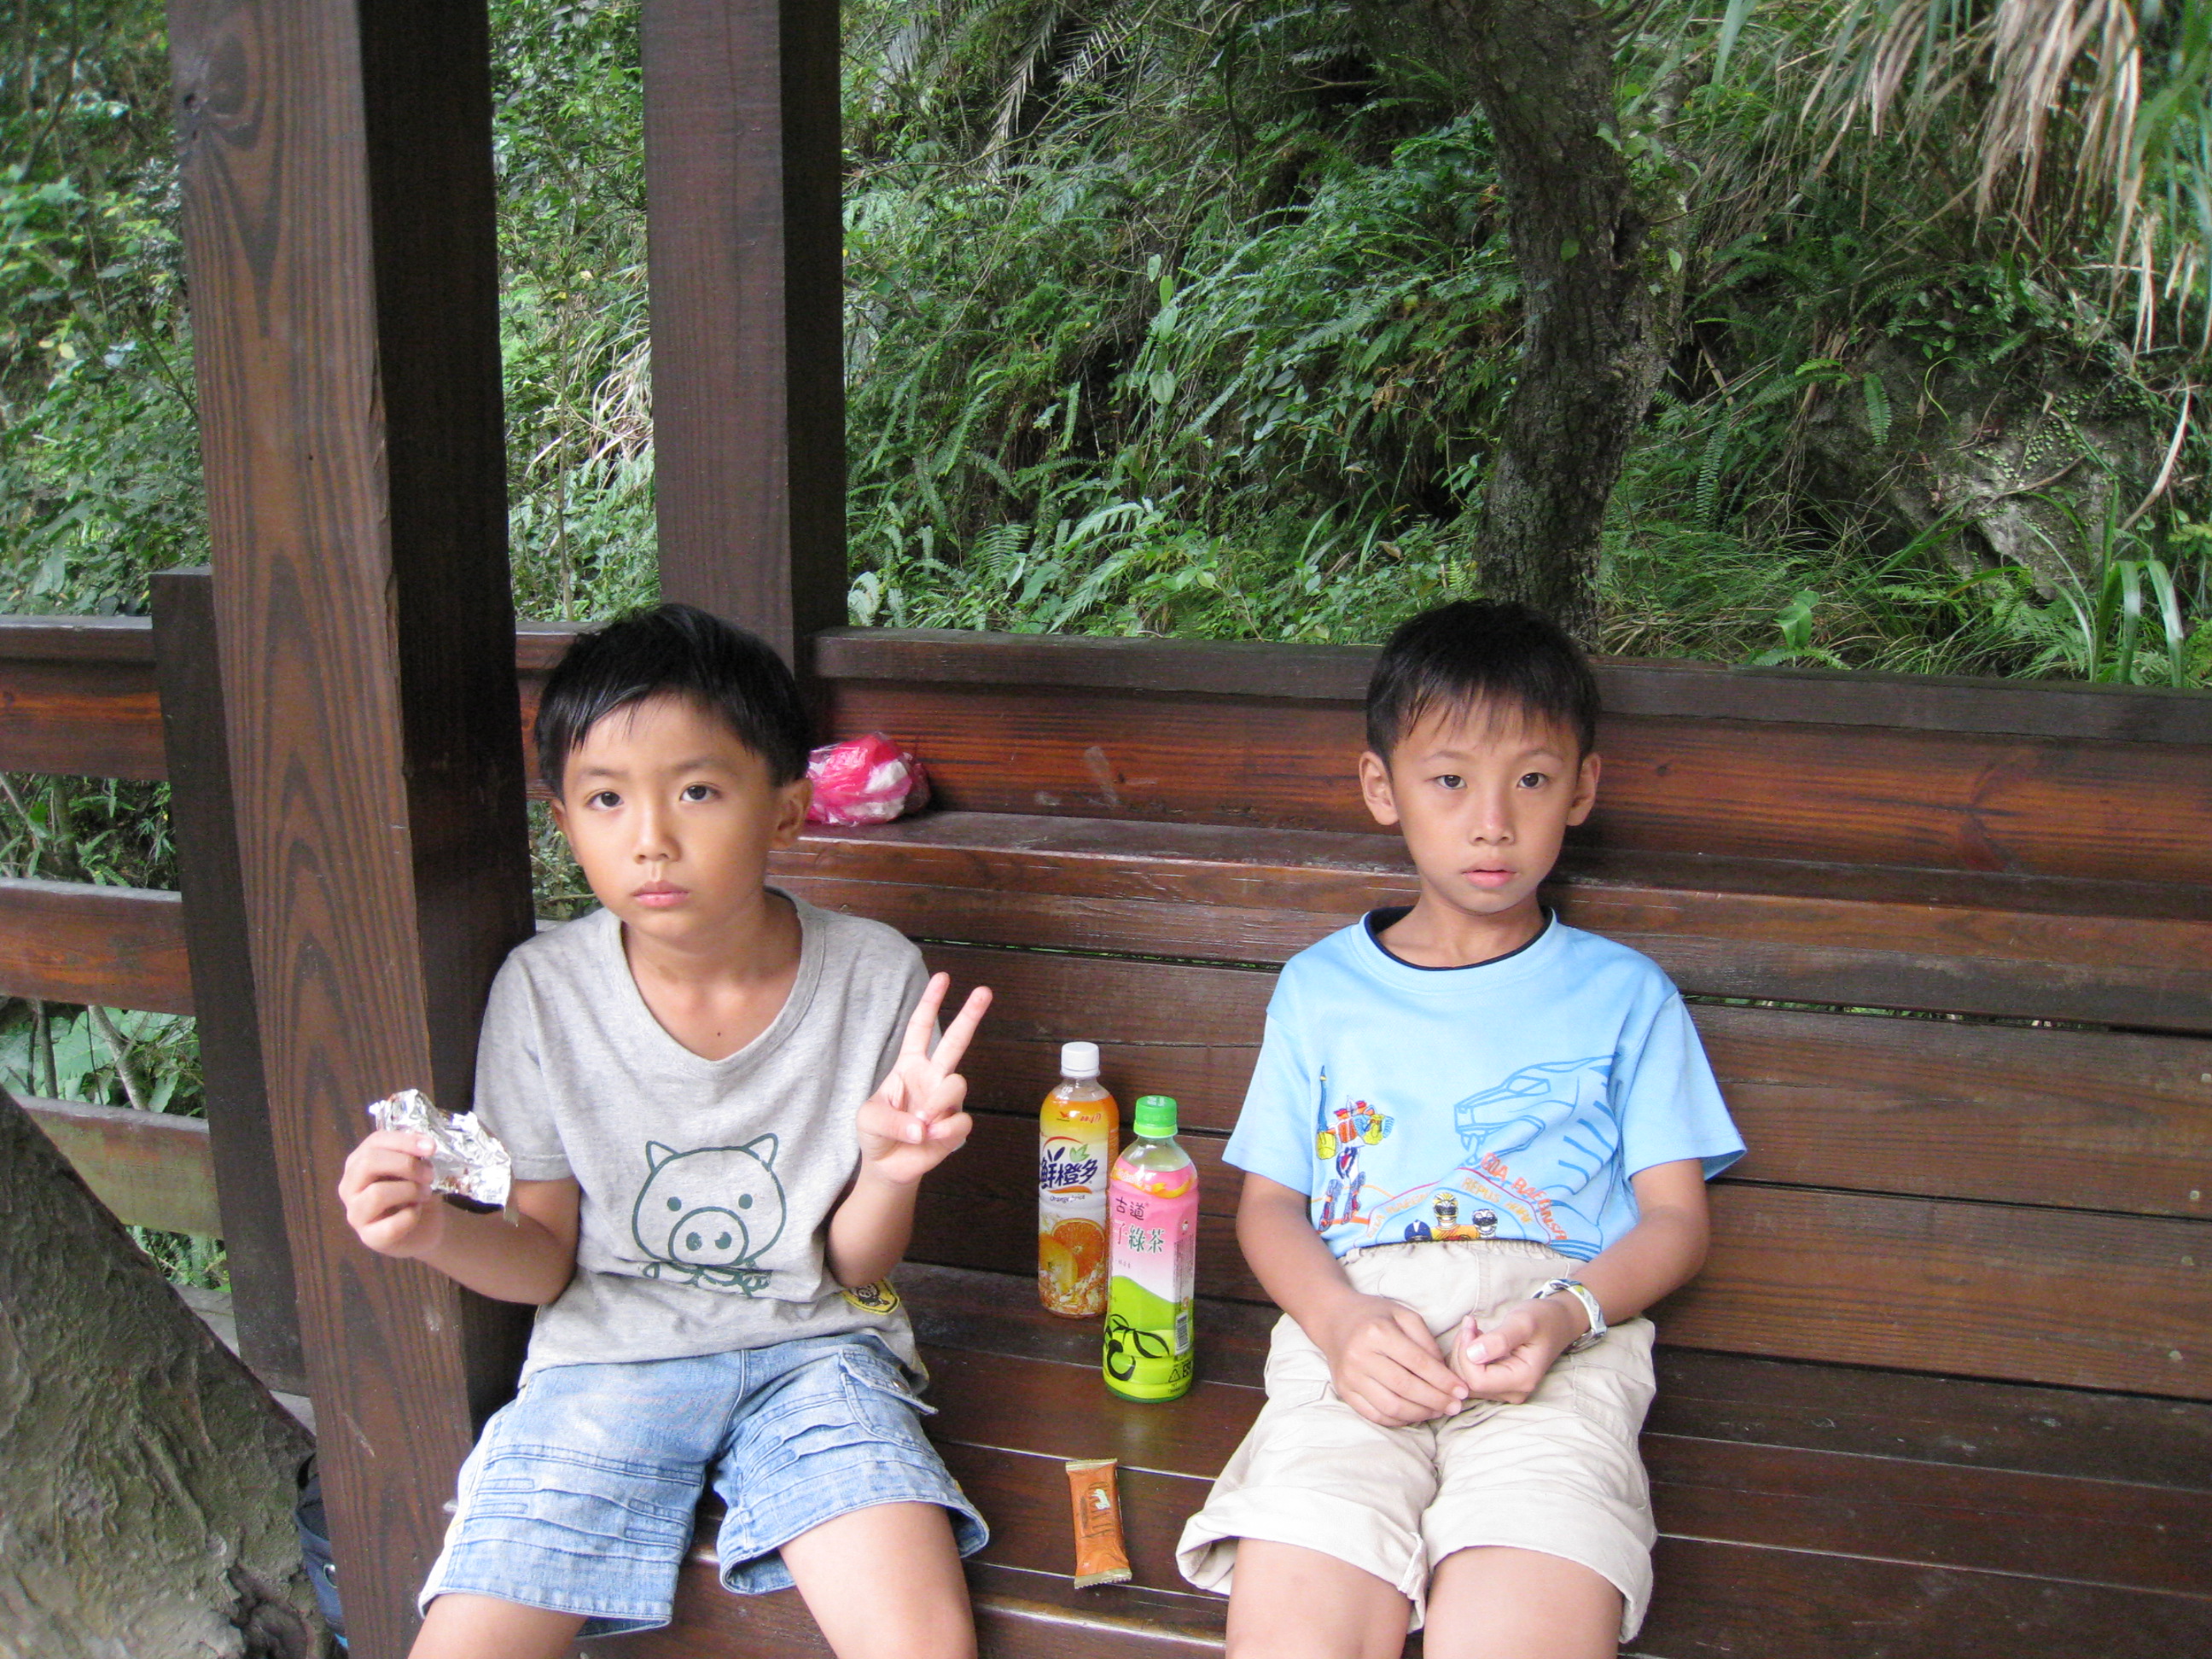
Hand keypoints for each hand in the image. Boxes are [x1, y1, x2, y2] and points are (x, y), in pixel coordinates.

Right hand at [337, 1129, 448, 1258]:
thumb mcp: (414, 1169)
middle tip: (429, 1174)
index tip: (431, 1147)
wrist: (422, 1229)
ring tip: (424, 1194)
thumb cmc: (413, 1193)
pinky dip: (412, 1216)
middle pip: (369, 1163)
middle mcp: (349, 1186)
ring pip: (377, 1193)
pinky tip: (415, 1213)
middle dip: (407, 1165)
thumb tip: (423, 1144)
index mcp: (358, 1163)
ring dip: (410, 1190)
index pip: (375, 1142)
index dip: (404, 1140)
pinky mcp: (368, 1237)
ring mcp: (355, 1213)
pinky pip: (392, 1224)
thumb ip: (412, 1155)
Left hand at [855, 973, 991, 1186]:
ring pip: (958, 1083)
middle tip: (985, 990)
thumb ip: (892, 1119)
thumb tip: (923, 1125)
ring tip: (922, 1122)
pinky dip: (944, 1129)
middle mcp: (932, 1077)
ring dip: (938, 1102)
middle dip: (970, 1015)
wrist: (887, 1167)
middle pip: (956, 1040)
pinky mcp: (956, 1125)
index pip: (920, 1028)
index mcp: (909, 1066)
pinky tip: (930, 1137)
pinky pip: (961, 1119)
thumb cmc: (876, 1133)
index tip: (943, 978)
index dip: (930, 1003)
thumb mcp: (869, 1119)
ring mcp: (946, 1100)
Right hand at [1311, 1293, 1468, 1426]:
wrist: (1334, 1320)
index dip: (1443, 1380)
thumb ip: (1426, 1341)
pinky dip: (1398, 1420)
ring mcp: (1350, 1376)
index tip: (1462, 1391)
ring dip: (1419, 1414)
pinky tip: (1415, 1414)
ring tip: (1438, 1411)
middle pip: (1405, 1387)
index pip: (1417, 1363)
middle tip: (1455, 1406)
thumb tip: (1444, 1372)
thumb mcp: (1403, 1314)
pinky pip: (1374, 1415)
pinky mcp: (1344, 1391)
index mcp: (1377, 1332)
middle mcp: (1360, 1356)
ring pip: (1390, 1406)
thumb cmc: (1374, 1315)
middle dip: (1436, 1400)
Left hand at [1449, 1294, 1584, 1402]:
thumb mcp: (1523, 1323)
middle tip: (1469, 1325)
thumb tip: (1473, 1354)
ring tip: (1472, 1328)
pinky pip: (1471, 1377)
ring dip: (1462, 1353)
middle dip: (1462, 1352)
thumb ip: (1500, 1339)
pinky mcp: (1499, 1384)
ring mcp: (1506, 1391)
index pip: (1477, 1379)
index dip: (1465, 1354)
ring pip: (1466, 1381)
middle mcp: (1514, 1392)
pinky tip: (1475, 1338)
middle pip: (1469, 1382)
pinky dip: (1466, 1357)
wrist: (1556, 1323)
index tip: (1470, 1327)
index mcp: (1522, 1380)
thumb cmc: (1542, 1320)